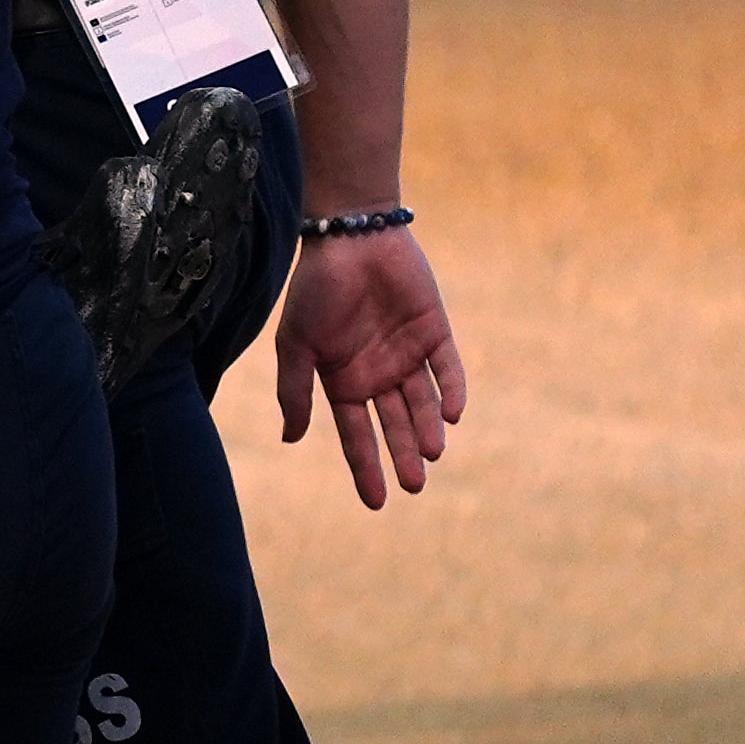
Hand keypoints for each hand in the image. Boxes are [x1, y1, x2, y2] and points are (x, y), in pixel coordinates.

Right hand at [273, 221, 464, 508]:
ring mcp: (409, 355)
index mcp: (343, 382)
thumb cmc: (316, 292)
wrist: (351, 240)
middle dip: (404, 456)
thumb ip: (295, 391)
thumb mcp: (296, 346)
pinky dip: (453, 392)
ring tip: (432, 453)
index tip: (378, 503)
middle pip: (395, 426)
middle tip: (415, 485)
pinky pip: (449, 370)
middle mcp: (378, 375)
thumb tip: (291, 440)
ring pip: (423, 404)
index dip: (366, 468)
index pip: (357, 435)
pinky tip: (452, 415)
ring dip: (428, 429)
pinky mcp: (436, 333)